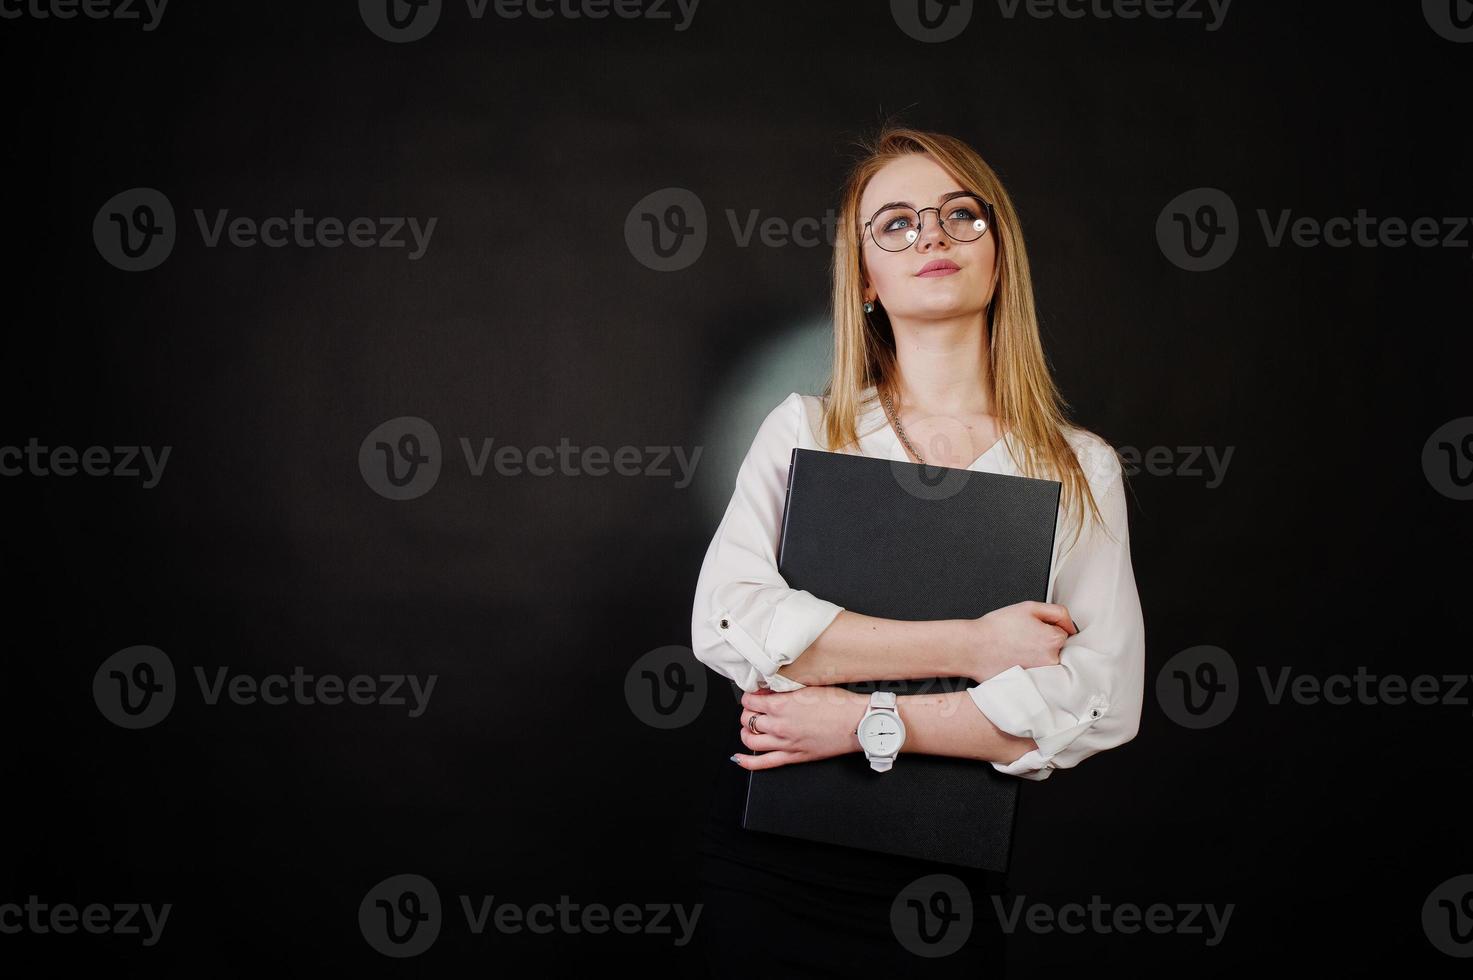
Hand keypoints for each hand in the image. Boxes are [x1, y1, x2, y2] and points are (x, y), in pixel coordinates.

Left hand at [730, 687, 867, 769]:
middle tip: (753, 709)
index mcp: (782, 705)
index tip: (753, 695)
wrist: (856, 723)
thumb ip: (786, 691)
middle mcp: (779, 725)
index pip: (750, 700)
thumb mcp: (808, 688)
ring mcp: (785, 743)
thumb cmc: (839, 704)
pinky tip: (739, 758)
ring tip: (750, 728)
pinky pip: (764, 763)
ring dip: (746, 733)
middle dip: (747, 712)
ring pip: (750, 740)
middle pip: (747, 719)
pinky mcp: (794, 756)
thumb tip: (771, 691)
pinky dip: (748, 762)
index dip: (749, 696)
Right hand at [973, 600, 1077, 674]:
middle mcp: (1051, 660)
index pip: (1064, 632)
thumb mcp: (1029, 607)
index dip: (1048, 626)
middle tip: (1023, 638)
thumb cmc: (995, 628)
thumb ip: (1057, 612)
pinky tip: (1015, 659)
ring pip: (1048, 661)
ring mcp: (1041, 674)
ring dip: (1038, 655)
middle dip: (1045, 642)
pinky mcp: (1030, 683)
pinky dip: (1030, 667)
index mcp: (1053, 639)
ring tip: (1017, 648)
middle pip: (1059, 648)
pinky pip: (1038, 673)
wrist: (973, 647)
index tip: (1032, 627)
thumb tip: (1070, 625)